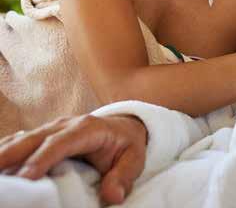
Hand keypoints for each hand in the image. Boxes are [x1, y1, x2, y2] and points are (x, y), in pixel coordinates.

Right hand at [0, 114, 147, 204]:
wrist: (123, 128)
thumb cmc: (126, 145)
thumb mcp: (134, 160)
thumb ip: (124, 177)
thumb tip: (113, 196)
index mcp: (87, 129)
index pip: (60, 143)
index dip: (41, 159)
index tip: (25, 178)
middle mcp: (64, 125)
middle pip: (32, 139)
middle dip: (10, 155)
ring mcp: (50, 129)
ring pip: (20, 140)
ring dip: (3, 154)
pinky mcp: (41, 136)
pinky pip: (18, 143)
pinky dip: (5, 152)